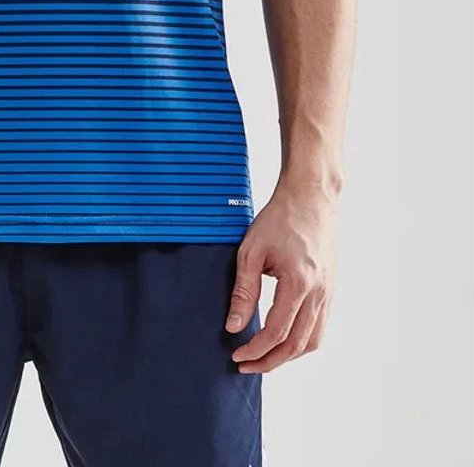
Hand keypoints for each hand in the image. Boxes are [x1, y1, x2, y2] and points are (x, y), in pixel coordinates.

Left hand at [224, 180, 338, 372]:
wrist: (310, 198)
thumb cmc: (279, 219)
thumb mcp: (251, 251)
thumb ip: (244, 291)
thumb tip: (233, 326)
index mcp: (299, 283)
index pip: (277, 332)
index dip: (255, 349)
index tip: (236, 354)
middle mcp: (319, 293)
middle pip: (297, 344)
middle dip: (270, 361)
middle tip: (245, 365)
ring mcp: (328, 293)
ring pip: (312, 340)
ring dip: (287, 356)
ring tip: (263, 358)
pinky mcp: (330, 289)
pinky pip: (319, 326)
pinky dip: (301, 341)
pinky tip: (283, 339)